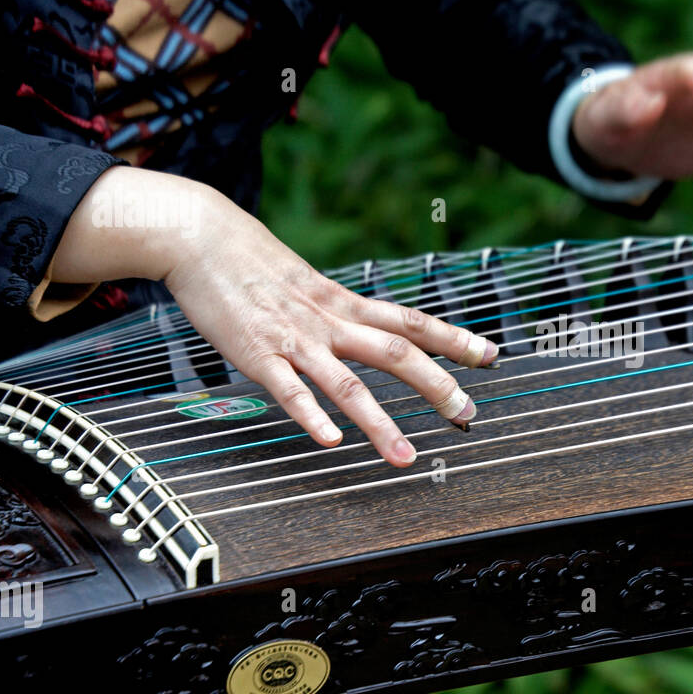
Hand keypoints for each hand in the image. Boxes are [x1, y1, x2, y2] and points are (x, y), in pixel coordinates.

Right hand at [56, 167, 496, 466]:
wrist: (201, 235)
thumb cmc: (254, 263)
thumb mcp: (311, 284)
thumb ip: (341, 312)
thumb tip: (370, 331)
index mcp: (345, 304)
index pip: (412, 321)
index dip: (454, 338)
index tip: (491, 355)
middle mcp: (330, 321)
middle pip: (396, 354)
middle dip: (437, 387)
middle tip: (468, 416)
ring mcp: (295, 340)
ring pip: (348, 384)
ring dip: (380, 424)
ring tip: (406, 458)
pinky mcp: (257, 355)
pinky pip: (289, 390)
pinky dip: (312, 416)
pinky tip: (331, 442)